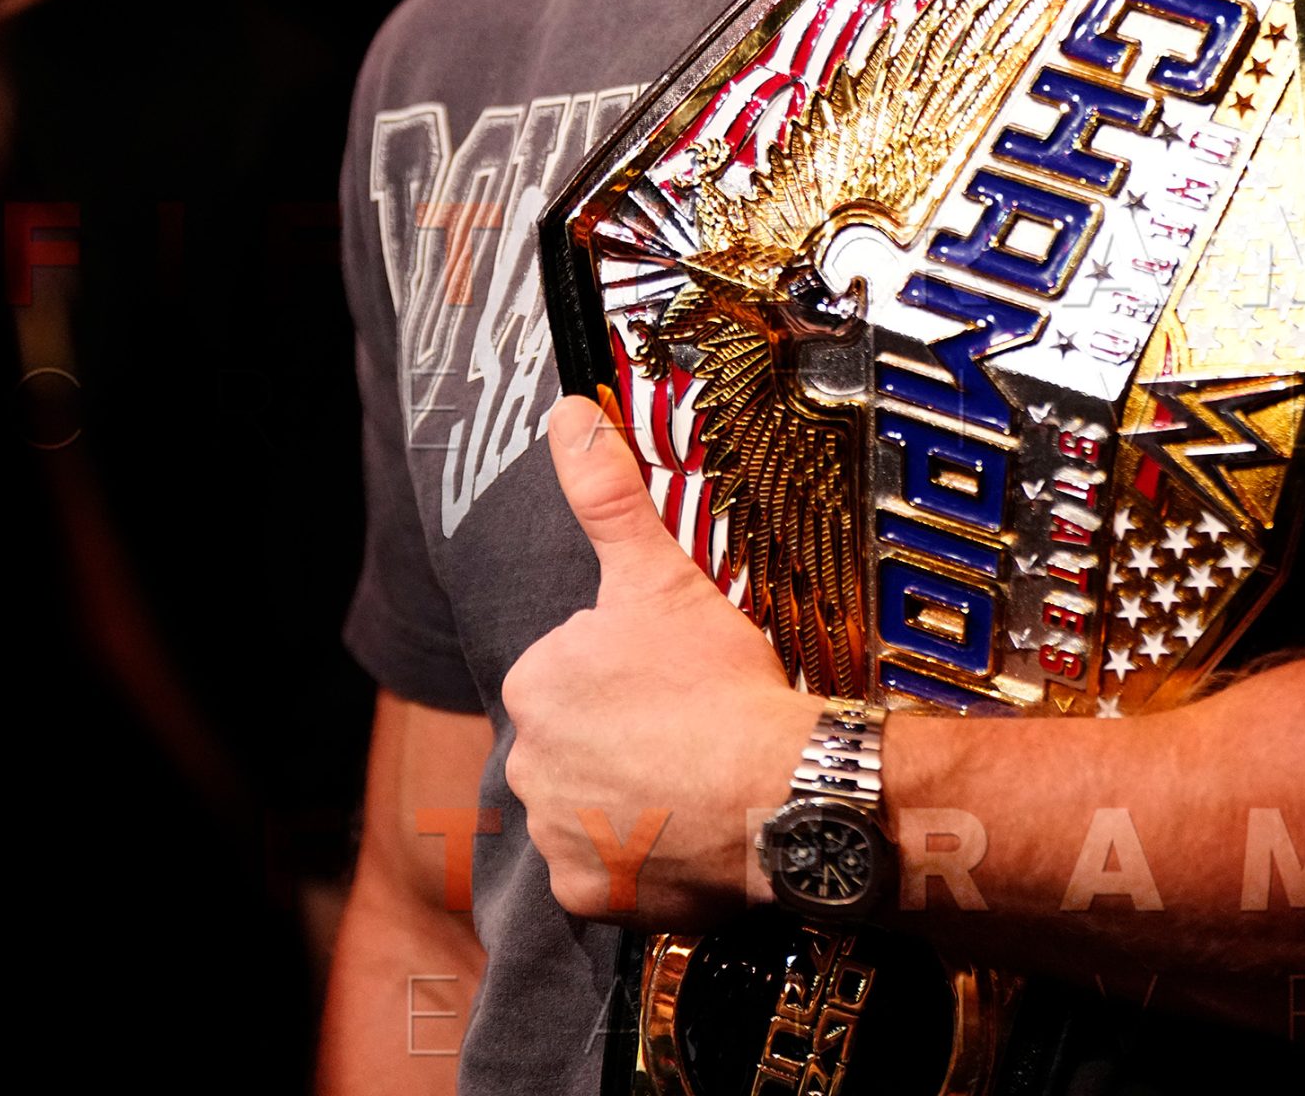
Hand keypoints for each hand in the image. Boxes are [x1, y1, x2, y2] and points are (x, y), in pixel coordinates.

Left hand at [502, 396, 815, 927]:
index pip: (574, 673)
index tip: (678, 682)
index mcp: (536, 680)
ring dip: (631, 795)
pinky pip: (605, 871)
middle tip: (690, 729)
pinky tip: (683, 833)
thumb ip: (607, 492)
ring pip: (590, 804)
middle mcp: (526, 761)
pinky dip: (638, 857)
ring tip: (694, 779)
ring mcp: (555, 833)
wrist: (777, 791)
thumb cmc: (721, 680)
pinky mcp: (586, 894)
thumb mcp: (661, 573)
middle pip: (579, 739)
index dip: (631, 674)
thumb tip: (567, 410)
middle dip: (625, 735)